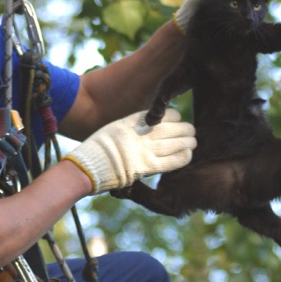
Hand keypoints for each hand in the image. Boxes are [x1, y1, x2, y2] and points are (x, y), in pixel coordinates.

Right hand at [64, 109, 195, 193]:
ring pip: (176, 142)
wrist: (86, 166)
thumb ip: (129, 129)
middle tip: (191, 130)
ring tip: (194, 141)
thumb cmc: (95, 151)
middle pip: (172, 126)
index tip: (176, 119)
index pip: (160, 115)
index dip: (172, 117)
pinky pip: (172, 160)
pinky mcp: (146, 166)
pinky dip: (183, 156)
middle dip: (184, 128)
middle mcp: (140, 133)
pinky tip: (189, 154)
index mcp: (131, 121)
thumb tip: (142, 130)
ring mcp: (145, 150)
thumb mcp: (112, 130)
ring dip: (188, 141)